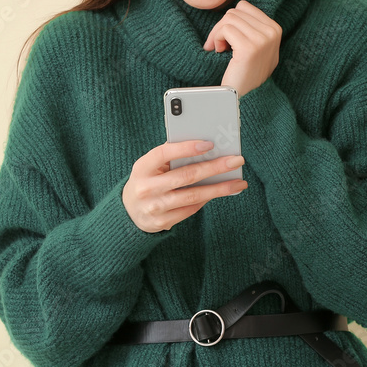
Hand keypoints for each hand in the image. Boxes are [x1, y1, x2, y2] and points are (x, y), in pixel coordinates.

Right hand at [122, 140, 247, 232]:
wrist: (128, 212)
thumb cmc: (147, 180)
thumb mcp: (150, 166)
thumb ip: (171, 156)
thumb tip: (205, 147)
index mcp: (142, 168)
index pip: (164, 154)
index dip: (186, 148)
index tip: (209, 144)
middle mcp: (146, 188)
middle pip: (186, 176)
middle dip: (214, 167)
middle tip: (236, 161)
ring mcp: (155, 207)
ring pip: (193, 196)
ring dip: (219, 188)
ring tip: (238, 182)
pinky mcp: (162, 222)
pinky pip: (191, 209)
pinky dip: (207, 199)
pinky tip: (220, 192)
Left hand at [202, 0, 281, 97]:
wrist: (246, 97)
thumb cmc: (246, 72)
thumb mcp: (258, 47)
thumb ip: (253, 27)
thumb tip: (237, 8)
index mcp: (275, 29)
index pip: (244, 6)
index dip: (230, 20)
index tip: (226, 37)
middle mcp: (272, 32)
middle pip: (235, 11)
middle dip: (222, 26)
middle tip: (219, 44)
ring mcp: (262, 40)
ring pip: (229, 19)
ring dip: (217, 33)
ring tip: (220, 49)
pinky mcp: (249, 48)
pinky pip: (225, 29)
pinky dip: (216, 39)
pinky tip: (219, 52)